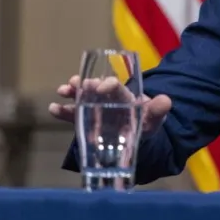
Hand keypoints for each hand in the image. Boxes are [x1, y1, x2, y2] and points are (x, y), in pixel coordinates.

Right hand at [48, 75, 171, 133]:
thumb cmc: (146, 122)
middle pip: (95, 89)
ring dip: (72, 93)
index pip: (116, 87)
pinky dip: (63, 111)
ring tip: (63, 90)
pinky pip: (73, 115)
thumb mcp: (154, 118)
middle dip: (86, 85)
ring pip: (82, 98)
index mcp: (124, 96)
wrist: (137, 136)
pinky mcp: (86, 120)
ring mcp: (95, 109)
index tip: (100, 86)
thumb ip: (159, 111)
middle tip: (77, 83)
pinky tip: (53, 108)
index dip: (108, 84)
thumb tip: (166, 101)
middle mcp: (108, 99)